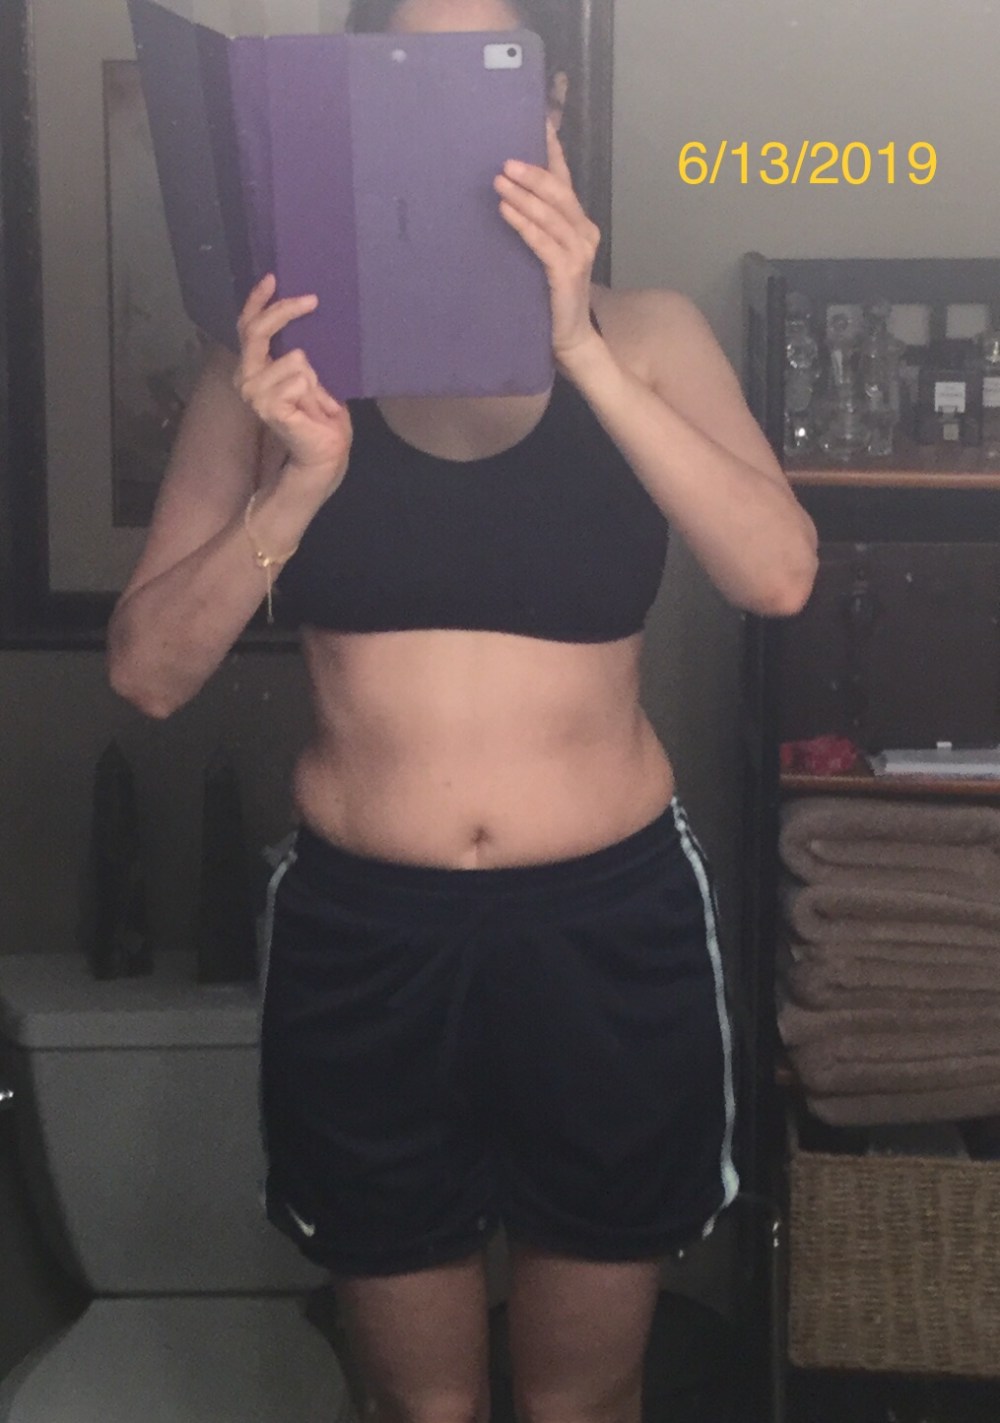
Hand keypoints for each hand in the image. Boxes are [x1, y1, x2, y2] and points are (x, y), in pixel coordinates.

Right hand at [234, 273, 351, 496]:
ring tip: (317, 399)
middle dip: (285, 312)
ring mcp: (254, 394)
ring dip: (313, 376)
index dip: (257, 301)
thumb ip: (302, 355)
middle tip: (311, 300)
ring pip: (292, 358)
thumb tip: (306, 317)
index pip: (248, 328)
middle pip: (257, 331)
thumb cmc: (321, 418)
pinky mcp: (268, 407)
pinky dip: (313, 390)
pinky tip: (313, 408)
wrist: (326, 454)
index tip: (272, 277)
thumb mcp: (314, 377)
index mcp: (255, 369)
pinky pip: (297, 378)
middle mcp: (247, 379)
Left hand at [494, 121, 602, 369]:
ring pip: (550, 214)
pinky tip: (506, 211)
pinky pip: (542, 241)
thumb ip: (536, 227)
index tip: (540, 125)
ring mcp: (579, 253)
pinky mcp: (567, 273)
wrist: (568, 338)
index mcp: (579, 225)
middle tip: (504, 161)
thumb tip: (505, 193)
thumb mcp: (544, 254)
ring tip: (499, 181)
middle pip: (559, 193)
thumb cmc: (550, 295)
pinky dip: (523, 224)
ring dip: (523, 196)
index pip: (565, 181)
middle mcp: (584, 233)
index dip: (553, 153)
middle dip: (531, 174)